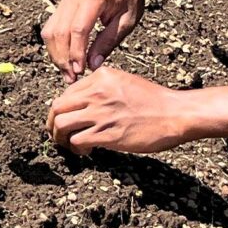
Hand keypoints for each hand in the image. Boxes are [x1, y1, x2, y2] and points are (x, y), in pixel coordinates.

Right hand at [41, 0, 147, 78]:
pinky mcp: (62, 4)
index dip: (77, 52)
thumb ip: (108, 42)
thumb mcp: (127, 22)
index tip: (81, 71)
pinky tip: (64, 59)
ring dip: (56, 54)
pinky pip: (51, 27)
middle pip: (59, 31)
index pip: (79, 29)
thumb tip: (92, 65)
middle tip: (72, 78)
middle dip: (63, 57)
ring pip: (50, 30)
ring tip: (67, 72)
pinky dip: (55, 46)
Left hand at [47, 67, 192, 156]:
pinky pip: (77, 141)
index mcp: (100, 76)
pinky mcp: (108, 134)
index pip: (66, 93)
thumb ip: (101, 88)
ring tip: (68, 145)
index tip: (64, 119)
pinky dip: (76, 148)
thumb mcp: (124, 82)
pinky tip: (86, 151)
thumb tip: (81, 104)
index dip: (61, 109)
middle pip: (57, 108)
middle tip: (56, 134)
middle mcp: (97, 92)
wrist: (176, 114)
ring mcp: (101, 113)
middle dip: (51, 123)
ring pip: (62, 125)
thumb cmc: (154, 101)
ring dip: (60, 138)